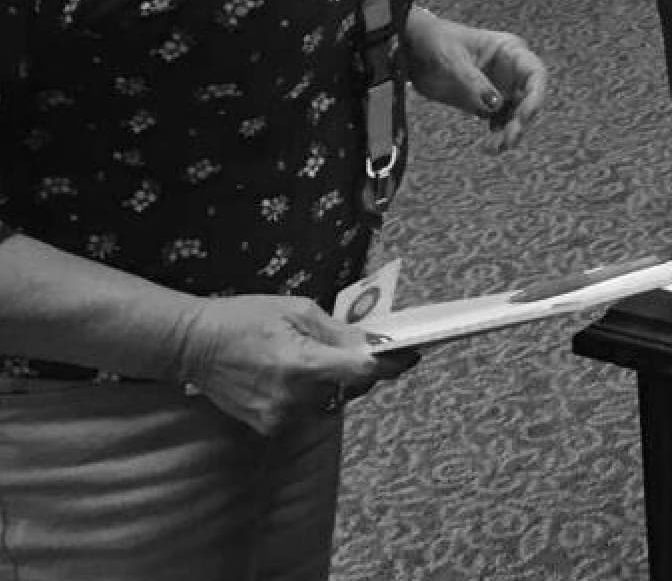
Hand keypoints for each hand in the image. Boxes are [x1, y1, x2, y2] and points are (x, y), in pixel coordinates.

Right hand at [169, 294, 409, 435]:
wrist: (194, 345)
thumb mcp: (298, 310)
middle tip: (362, 348)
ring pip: (331, 402)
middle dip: (361, 370)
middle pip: (351, 389)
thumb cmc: (245, 319)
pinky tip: (295, 374)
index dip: (391, 364)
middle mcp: (293, 397)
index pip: (362, 372)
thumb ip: (339, 331)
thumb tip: (372, 343)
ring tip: (315, 358)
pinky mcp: (269, 427)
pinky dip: (312, 394)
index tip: (411, 355)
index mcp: (302, 364)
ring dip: (335, 383)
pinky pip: (307, 411)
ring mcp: (279, 417)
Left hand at [404, 9, 549, 152]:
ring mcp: (500, 87)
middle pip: (528, 99)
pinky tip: (489, 146)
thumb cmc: (435, 42)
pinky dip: (497, 135)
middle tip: (507, 140)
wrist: (414, 48)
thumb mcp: (452, 59)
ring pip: (516, 114)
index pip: (535, 74)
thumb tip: (495, 105)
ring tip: (493, 149)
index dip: (535, 97)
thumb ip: (473, 81)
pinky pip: (499, 121)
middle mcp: (510, 71)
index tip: (523, 117)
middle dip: (521, 121)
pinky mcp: (485, 102)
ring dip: (510, 132)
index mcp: (509, 51)